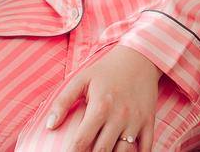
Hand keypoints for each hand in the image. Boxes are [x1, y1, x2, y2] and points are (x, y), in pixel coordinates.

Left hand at [44, 45, 159, 151]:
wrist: (139, 57)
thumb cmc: (107, 70)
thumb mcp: (82, 79)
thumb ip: (63, 101)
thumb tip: (50, 125)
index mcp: (100, 107)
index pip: (82, 141)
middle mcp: (119, 117)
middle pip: (102, 151)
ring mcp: (136, 121)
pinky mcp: (149, 122)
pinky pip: (146, 147)